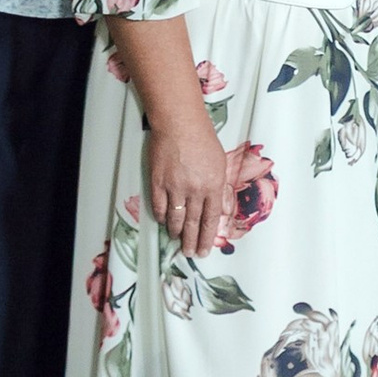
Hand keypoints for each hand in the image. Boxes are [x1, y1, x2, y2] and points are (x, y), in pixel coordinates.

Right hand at [147, 121, 235, 259]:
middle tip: (191, 254)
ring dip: (176, 233)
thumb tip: (218, 208)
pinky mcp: (158, 183)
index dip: (207, 237)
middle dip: (192, 242)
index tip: (205, 250)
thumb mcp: (219, 162)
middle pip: (193, 223)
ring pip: (175, 219)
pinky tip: (164, 222)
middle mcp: (194, 190)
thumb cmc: (203, 138)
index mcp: (213, 184)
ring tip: (178, 241)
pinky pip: (159, 208)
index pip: (211, 219)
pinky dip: (162, 217)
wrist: (179, 123)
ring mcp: (174, 187)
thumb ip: (218, 186)